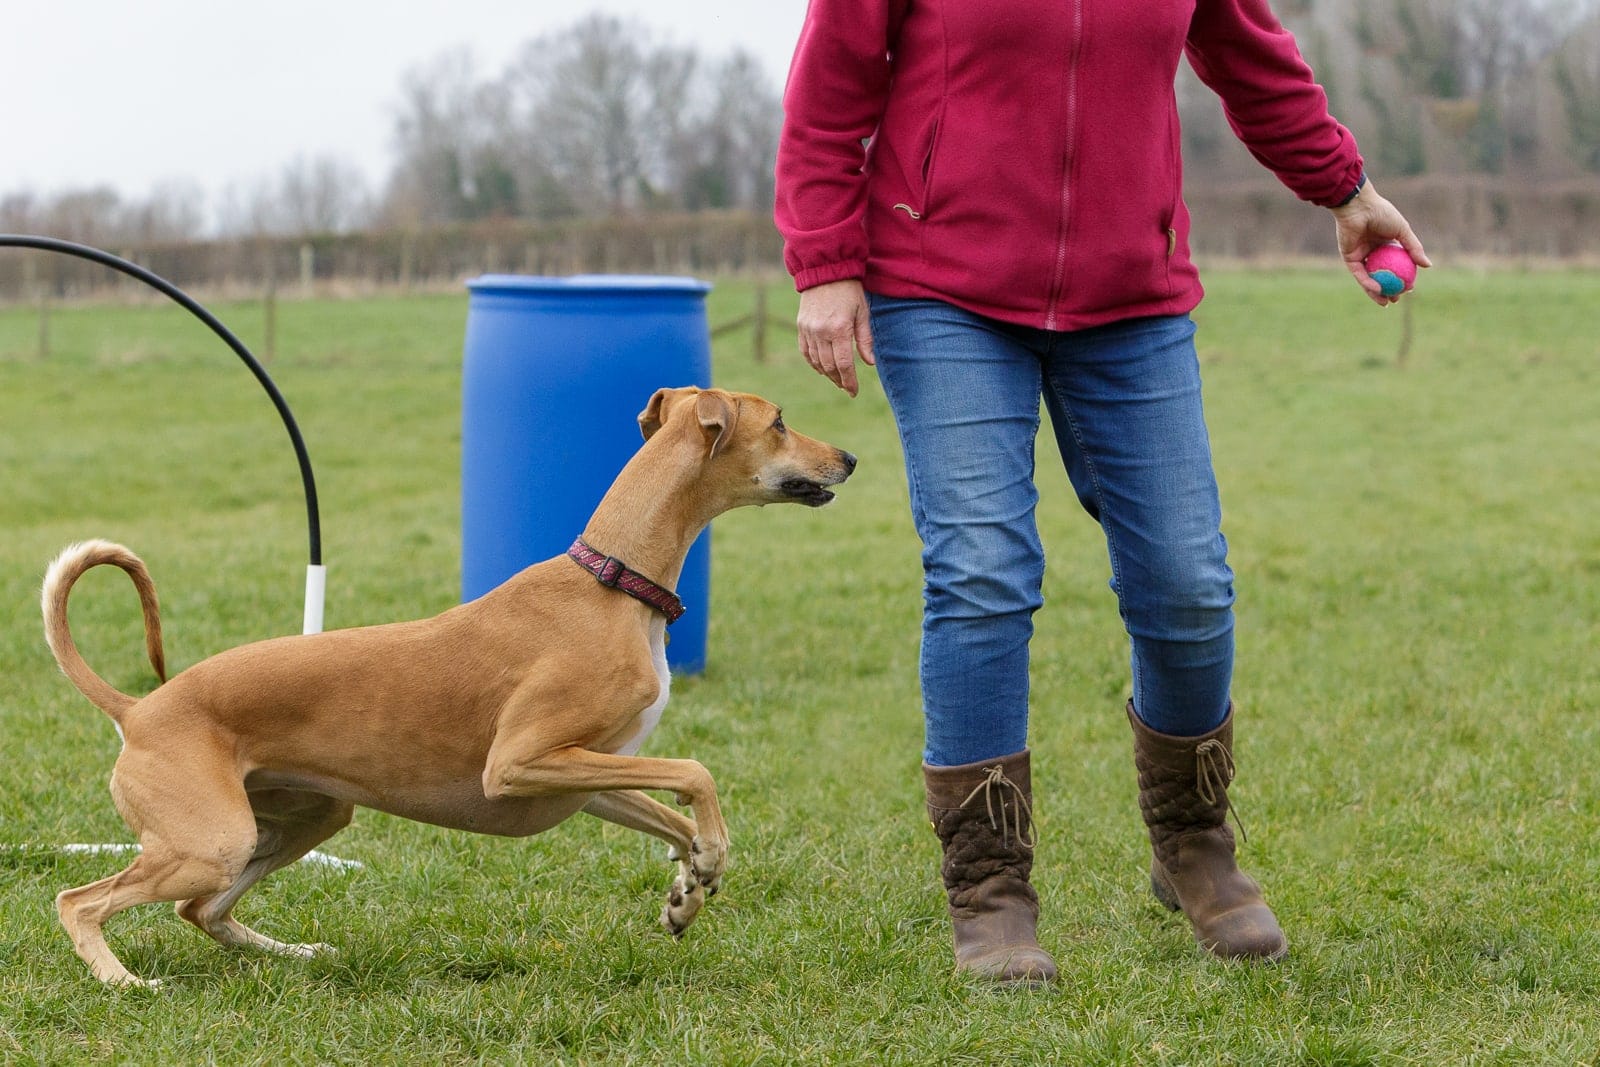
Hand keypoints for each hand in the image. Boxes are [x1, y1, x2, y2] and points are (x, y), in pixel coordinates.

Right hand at [796, 279, 874, 396]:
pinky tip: (822, 368)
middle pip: (829, 366)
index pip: (844, 364)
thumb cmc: (849, 290)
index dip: (849, 381)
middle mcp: (821, 332)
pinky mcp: (801, 326)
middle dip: (839, 380)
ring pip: (816, 362)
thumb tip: (869, 363)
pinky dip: (813, 363)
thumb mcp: (863, 312)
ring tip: (837, 379)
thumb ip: (865, 339)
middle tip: (847, 387)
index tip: (854, 392)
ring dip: (827, 374)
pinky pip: (805, 352)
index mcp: (839, 329)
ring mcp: (808, 330)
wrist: (825, 270)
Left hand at [1331, 179, 1432, 305]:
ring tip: (1386, 302)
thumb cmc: (1382, 214)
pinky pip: (1359, 273)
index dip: (1402, 278)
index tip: (1410, 288)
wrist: (1359, 207)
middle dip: (1389, 289)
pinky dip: (1367, 282)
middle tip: (1397, 299)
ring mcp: (1360, 255)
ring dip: (1377, 291)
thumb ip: (1414, 248)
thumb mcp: (1403, 231)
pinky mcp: (1349, 258)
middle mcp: (1373, 251)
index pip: (1396, 265)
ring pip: (1369, 277)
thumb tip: (1428, 266)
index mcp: (1387, 243)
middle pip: (1382, 275)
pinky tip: (1376, 289)